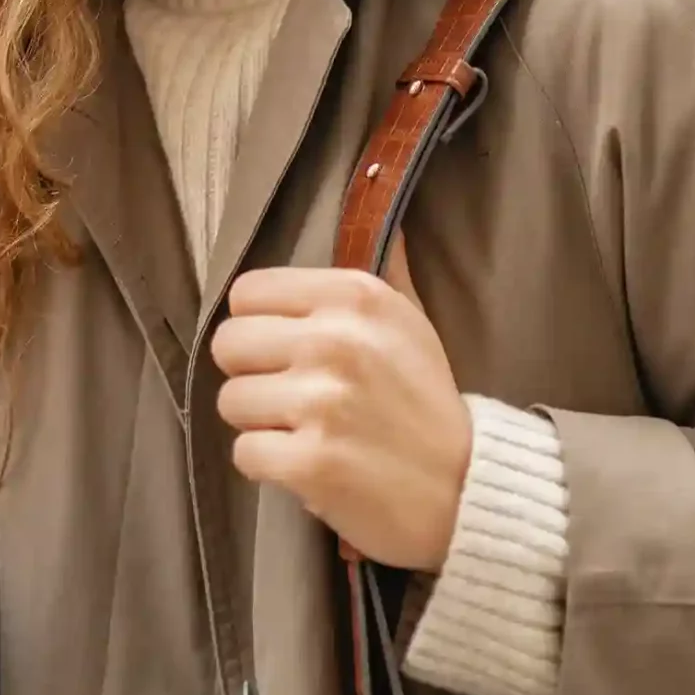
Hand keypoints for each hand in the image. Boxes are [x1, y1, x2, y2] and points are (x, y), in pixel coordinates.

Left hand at [210, 235, 471, 572]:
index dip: (258, 325)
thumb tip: (379, 206)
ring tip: (306, 431)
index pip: (247, 293)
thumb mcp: (412, 323)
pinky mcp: (310, 461)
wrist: (466, 488)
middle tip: (292, 396)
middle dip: (252, 374)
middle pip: (228, 345)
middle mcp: (335, 340)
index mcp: (355, 296)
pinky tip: (307, 464)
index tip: (286, 350)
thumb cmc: (427, 403)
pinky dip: (269, 465)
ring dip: (260, 423)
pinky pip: (244, 453)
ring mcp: (322, 402)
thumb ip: (383, 271)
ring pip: (230, 401)